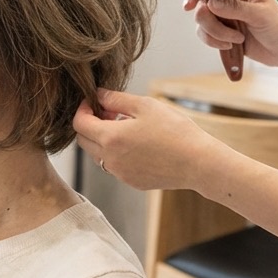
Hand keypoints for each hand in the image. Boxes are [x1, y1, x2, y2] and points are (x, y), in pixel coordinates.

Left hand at [72, 89, 216, 190]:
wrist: (199, 163)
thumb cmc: (175, 131)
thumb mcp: (144, 106)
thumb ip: (115, 99)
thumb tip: (98, 95)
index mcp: (110, 138)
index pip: (79, 123)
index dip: (82, 109)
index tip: (93, 101)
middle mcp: (110, 159)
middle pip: (83, 140)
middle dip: (89, 123)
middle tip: (109, 112)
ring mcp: (120, 173)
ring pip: (97, 154)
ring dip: (102, 138)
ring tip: (125, 126)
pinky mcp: (131, 181)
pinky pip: (113, 165)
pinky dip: (115, 152)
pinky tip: (136, 143)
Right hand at [184, 0, 277, 68]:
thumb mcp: (260, 14)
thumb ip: (235, 7)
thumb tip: (210, 2)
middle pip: (202, 1)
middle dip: (205, 16)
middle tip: (207, 21)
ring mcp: (223, 15)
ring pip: (201, 19)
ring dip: (215, 32)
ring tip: (236, 39)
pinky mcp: (221, 31)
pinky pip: (204, 33)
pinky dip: (213, 41)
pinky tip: (230, 45)